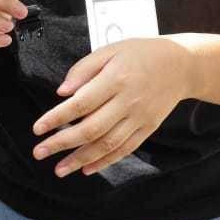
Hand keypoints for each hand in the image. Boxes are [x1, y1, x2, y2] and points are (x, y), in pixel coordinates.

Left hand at [32, 38, 193, 176]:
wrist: (181, 66)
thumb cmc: (140, 54)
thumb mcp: (110, 50)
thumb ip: (83, 69)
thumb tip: (61, 92)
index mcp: (116, 79)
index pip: (81, 104)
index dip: (57, 118)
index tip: (37, 129)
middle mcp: (128, 102)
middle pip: (91, 129)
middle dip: (62, 143)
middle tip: (39, 152)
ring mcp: (139, 118)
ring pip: (107, 144)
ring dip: (80, 159)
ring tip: (59, 169)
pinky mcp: (148, 128)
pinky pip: (125, 149)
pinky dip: (105, 161)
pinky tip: (86, 168)